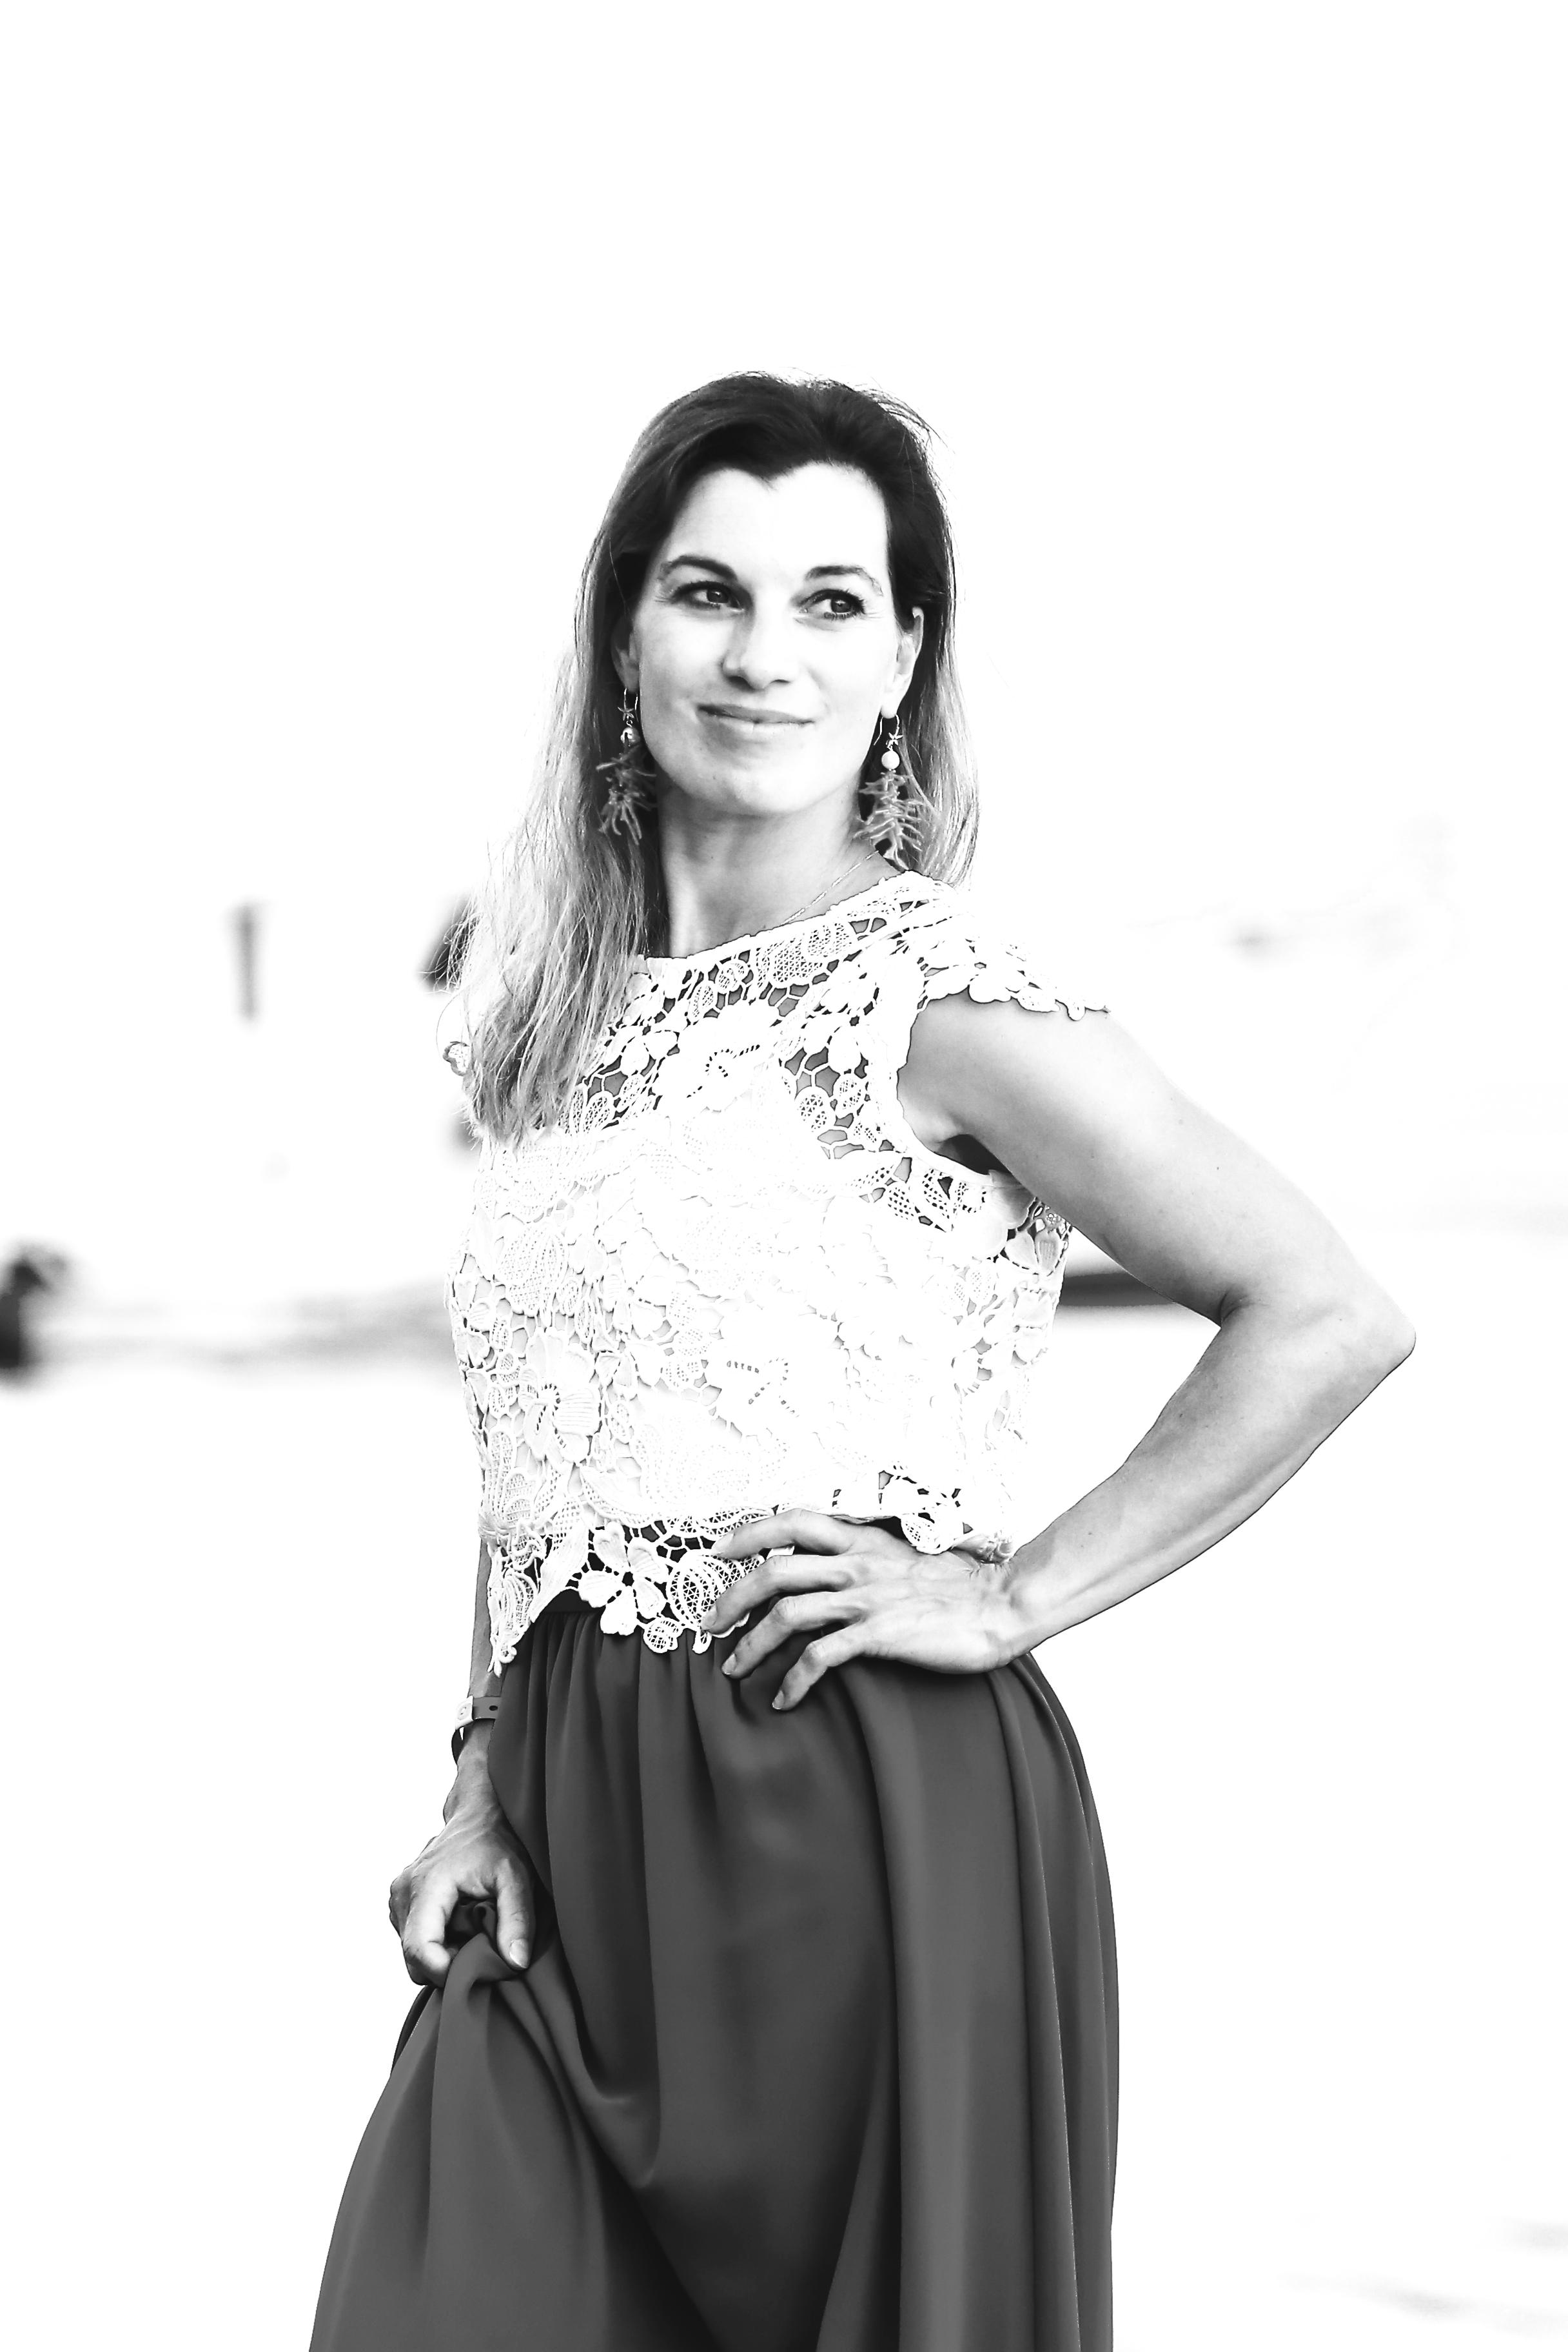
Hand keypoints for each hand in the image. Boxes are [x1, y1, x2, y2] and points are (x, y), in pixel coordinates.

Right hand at [388, 1730, 535, 1986]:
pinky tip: (461, 1925)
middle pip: (414, 1960)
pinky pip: (414, 1940)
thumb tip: (515, 1963)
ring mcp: (397, 1898)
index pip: (419, 1952)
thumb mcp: (516, 1877)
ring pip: (413, 1954)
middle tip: (482, 1950)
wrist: (480, 1813)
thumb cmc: (498, 1841)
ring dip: (443, 1955)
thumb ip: (518, 1919)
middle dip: (448, 1967)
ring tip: (474, 1932)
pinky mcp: (400, 1903)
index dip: (447, 1973)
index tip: (479, 1971)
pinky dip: (437, 1943)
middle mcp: (402, 1893)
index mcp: (425, 1886)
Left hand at [702, 1509, 1024, 1710]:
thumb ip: (867, 1558)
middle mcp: (857, 1563)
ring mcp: (866, 1598)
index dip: (748, 1532)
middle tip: (707, 1625)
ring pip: (786, 1614)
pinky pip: (821, 1657)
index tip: (716, 1550)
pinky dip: (794, 1680)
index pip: (792, 1521)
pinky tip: (785, 1700)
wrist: (1003, 1603)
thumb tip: (832, 1567)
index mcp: (862, 1539)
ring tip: (733, 1670)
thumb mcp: (905, 1558)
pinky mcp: (879, 1634)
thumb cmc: (959, 1586)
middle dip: (730, 1598)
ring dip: (751, 1645)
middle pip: (773, 1571)